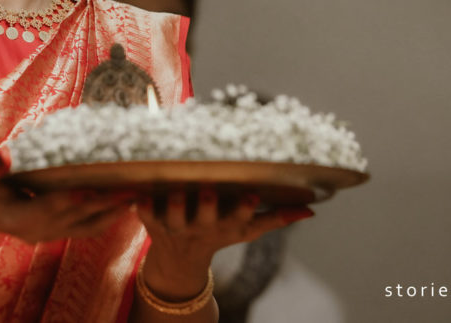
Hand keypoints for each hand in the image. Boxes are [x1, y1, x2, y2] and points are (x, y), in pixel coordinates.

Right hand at [0, 150, 135, 247]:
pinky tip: (128, 202)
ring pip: (91, 225)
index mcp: (23, 218)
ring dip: (116, 211)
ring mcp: (52, 234)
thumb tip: (5, 154)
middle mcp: (42, 231)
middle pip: (81, 217)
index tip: (103, 185)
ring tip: (143, 193)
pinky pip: (89, 227)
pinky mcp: (59, 232)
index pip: (56, 207)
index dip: (79, 197)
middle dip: (109, 202)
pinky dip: (109, 216)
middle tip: (138, 185)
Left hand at [135, 187, 312, 298]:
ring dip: (174, 205)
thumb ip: (277, 218)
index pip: (240, 219)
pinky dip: (141, 206)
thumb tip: (312, 209)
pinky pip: (144, 214)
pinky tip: (138, 191)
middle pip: (205, 217)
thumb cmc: (218, 233)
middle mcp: (201, 226)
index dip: (245, 209)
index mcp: (225, 226)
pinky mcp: (151, 222)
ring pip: (173, 216)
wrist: (179, 261)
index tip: (251, 195)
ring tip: (175, 189)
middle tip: (211, 190)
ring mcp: (175, 226)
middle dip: (209, 206)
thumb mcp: (247, 229)